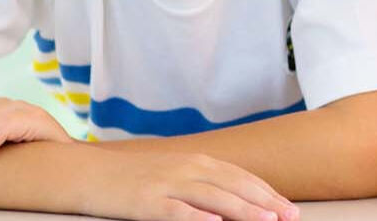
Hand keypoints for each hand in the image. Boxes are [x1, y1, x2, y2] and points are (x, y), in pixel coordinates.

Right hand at [83, 150, 301, 220]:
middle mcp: (186, 168)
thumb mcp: (173, 173)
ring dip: (243, 210)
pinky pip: (176, 211)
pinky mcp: (146, 202)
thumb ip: (204, 183)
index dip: (267, 193)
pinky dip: (196, 218)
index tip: (289, 209)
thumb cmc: (134, 177)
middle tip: (290, 218)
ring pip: (212, 197)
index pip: (241, 177)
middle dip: (265, 203)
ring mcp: (166, 184)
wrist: (86, 172)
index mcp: (196, 162)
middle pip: (234, 186)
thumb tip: (236, 200)